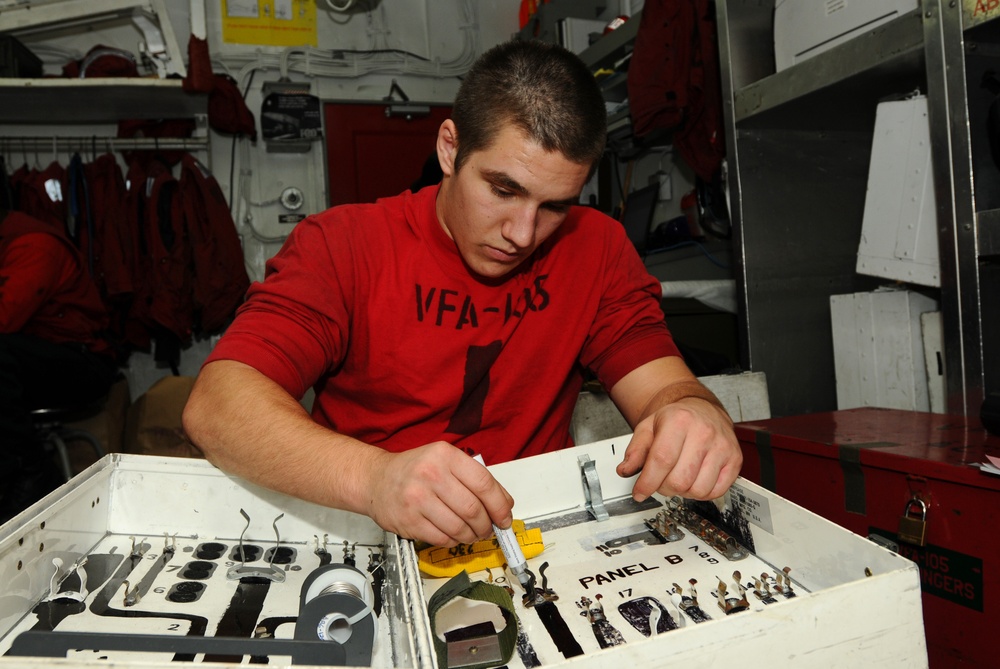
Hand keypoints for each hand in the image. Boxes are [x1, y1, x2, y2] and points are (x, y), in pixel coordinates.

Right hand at [363, 442, 514, 546]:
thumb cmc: (414, 470)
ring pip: (459, 528)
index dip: (500, 505)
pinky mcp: (409, 521)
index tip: (505, 517)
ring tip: (472, 533)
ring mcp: (418, 499)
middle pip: (473, 509)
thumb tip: (503, 504)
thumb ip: (473, 478)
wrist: (376, 479)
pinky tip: (452, 534)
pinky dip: (453, 541)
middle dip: (487, 525)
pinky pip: (442, 539)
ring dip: (471, 536)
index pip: (484, 483)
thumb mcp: (444, 460)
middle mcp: (431, 475)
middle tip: (489, 529)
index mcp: (445, 456)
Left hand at [615, 397, 741, 500]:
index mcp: (680, 420)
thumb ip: (635, 449)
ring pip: (698, 489)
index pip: (662, 460)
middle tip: (660, 481)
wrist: (703, 409)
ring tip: (677, 479)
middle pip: (680, 479)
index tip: (639, 493)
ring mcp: (722, 447)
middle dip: (664, 488)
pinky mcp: (734, 460)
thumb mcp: (648, 427)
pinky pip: (716, 492)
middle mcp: (704, 432)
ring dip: (682, 492)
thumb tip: (625, 470)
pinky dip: (700, 494)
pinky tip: (693, 481)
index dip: (648, 482)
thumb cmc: (676, 419)